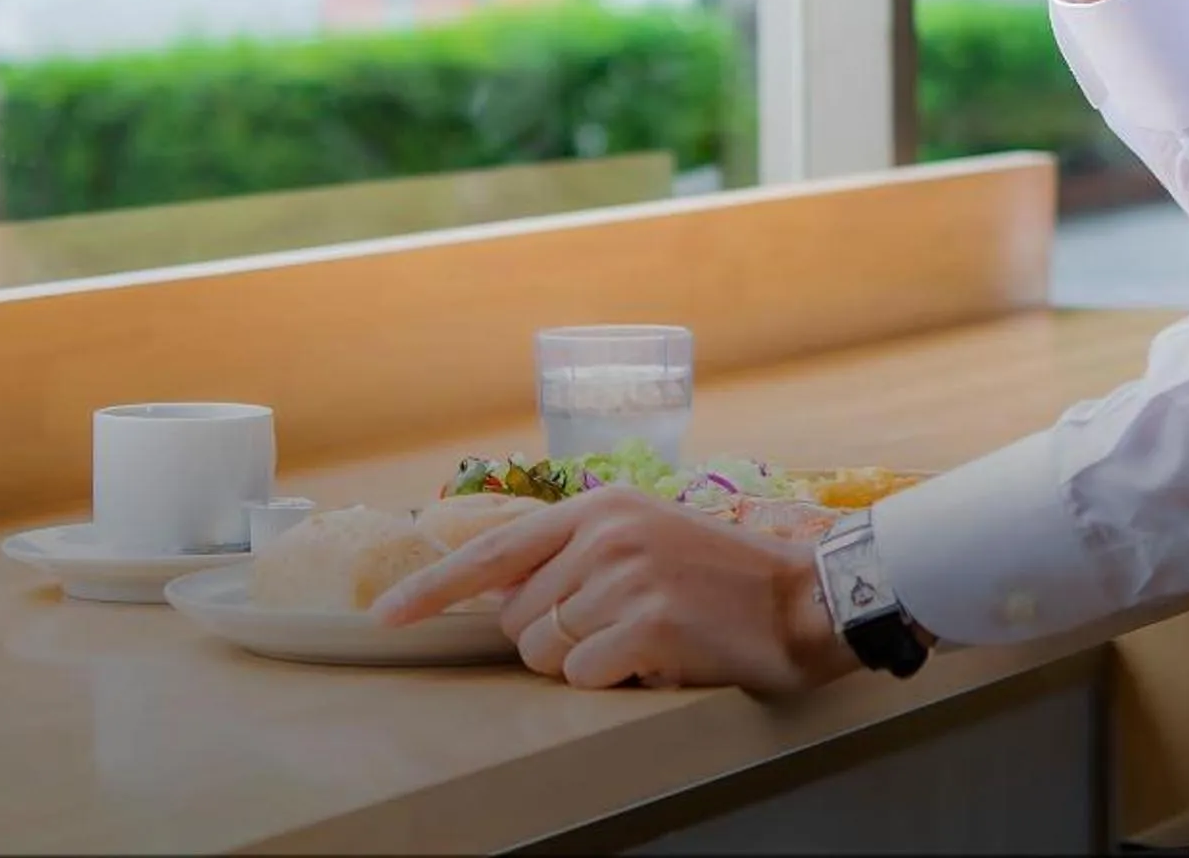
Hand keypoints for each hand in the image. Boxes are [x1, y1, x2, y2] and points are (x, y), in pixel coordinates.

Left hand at [370, 487, 855, 693]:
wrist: (802, 599)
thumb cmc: (721, 580)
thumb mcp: (644, 540)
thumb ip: (575, 557)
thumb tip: (501, 594)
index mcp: (600, 507)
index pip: (495, 547)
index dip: (434, 586)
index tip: (386, 615)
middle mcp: (605, 532)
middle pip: (518, 618)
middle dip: (555, 639)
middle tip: (621, 628)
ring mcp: (625, 574)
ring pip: (546, 652)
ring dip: (587, 662)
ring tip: (645, 639)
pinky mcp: (646, 620)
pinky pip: (584, 676)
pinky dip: (616, 681)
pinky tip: (660, 657)